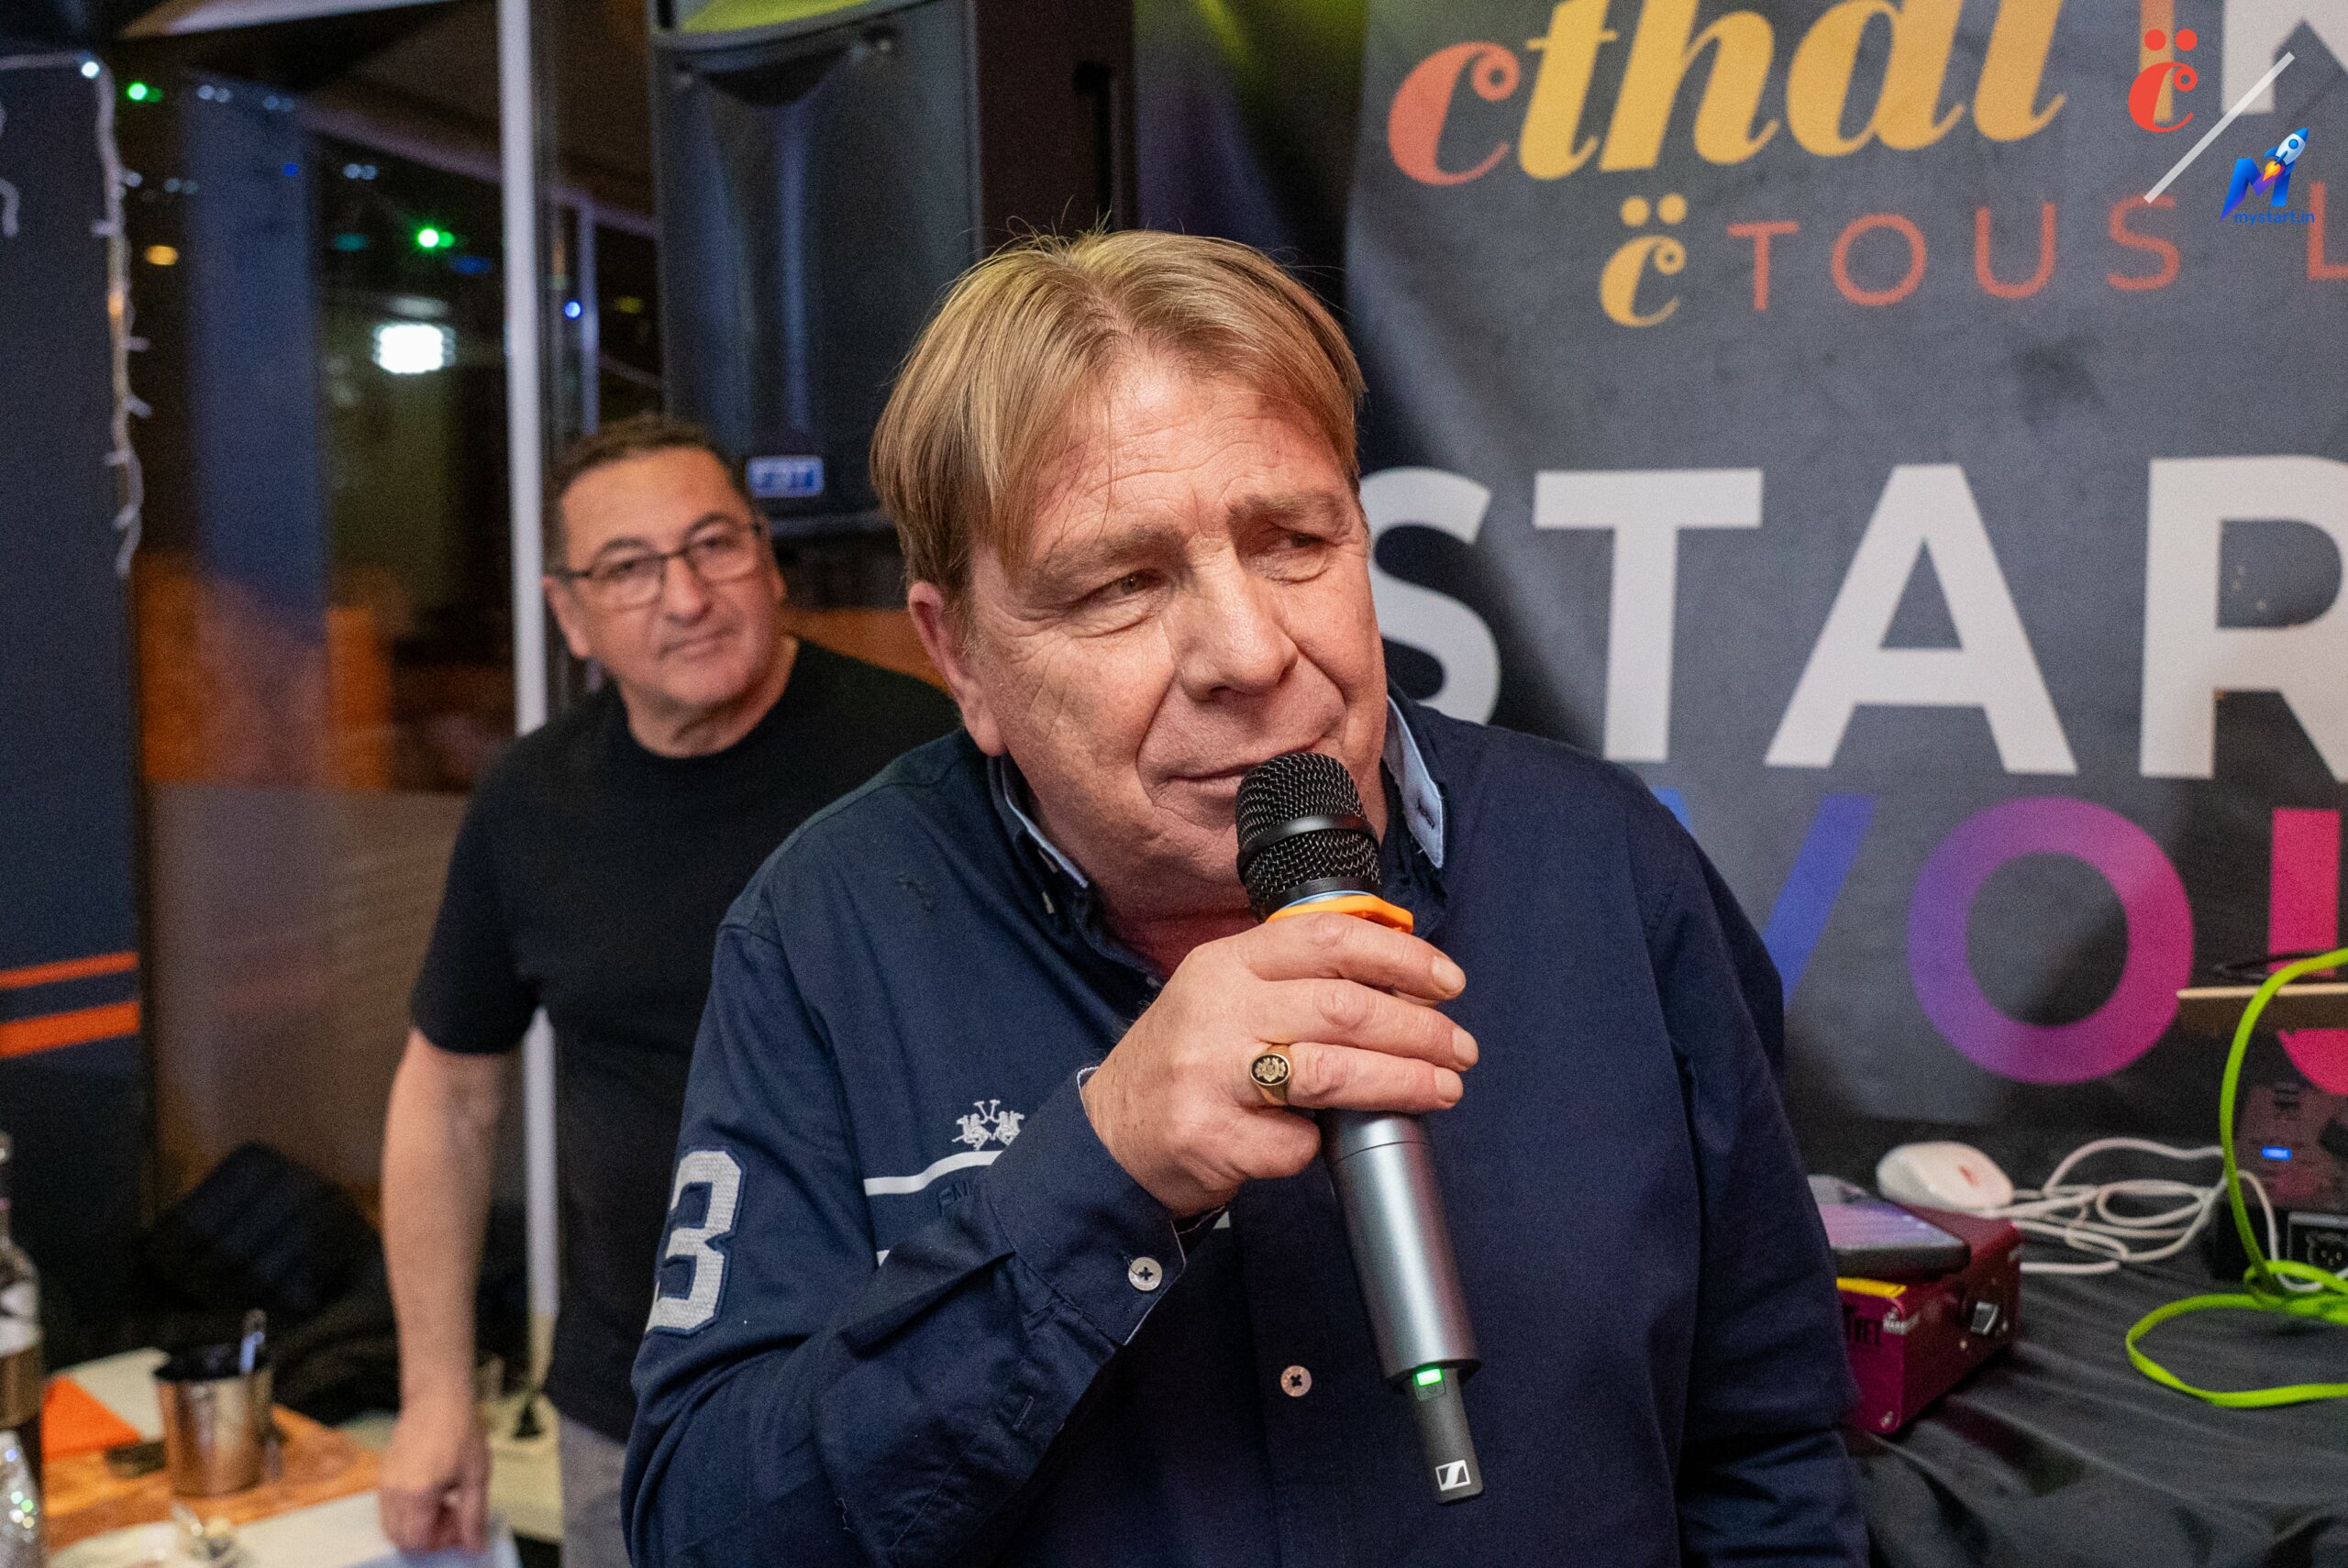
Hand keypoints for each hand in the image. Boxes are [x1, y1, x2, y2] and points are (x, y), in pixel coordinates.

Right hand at [378, 1392, 489, 1553]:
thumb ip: (474, 1516)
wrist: (438, 1398)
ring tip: (443, 1503)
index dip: (442, 1541)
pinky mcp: (382, 1475)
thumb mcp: (476, 1476)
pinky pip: (388, 1508)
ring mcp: (384, 1483)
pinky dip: (407, 1512)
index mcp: (418, 1495)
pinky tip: (431, 1492)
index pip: (419, 1541)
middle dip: (429, 1536)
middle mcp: (394, 1493)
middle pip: (401, 1538)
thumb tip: (475, 1547)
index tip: (461, 1525)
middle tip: (453, 1516)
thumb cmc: (460, 1431)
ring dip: (416, 1525)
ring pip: (391, 1525)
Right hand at [1082, 912, 1473, 1215]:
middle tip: (1459, 1048)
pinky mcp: (1212, 1135)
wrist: (1110, 1136)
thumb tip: (1398, 983)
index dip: (1400, 957)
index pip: (1327, 938)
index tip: (1447, 981)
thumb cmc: (1187, 1061)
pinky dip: (1322, 1147)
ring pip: (1332, 1072)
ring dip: (1402, 1082)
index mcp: (1226, 962)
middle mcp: (1217, 1009)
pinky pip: (1296, 1144)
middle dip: (1419, 1029)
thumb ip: (1292, 979)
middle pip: (1344, 1008)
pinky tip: (1327, 1144)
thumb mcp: (1224, 994)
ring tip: (1443, 1088)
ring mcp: (1211, 1073)